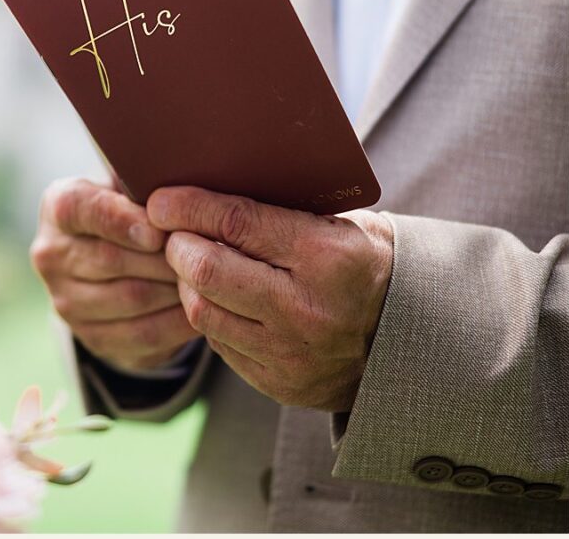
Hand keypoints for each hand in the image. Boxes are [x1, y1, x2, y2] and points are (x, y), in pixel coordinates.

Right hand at [30, 178, 197, 370]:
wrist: (118, 267)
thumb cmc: (137, 212)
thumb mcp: (132, 186)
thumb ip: (147, 178)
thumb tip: (182, 170)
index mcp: (59, 206)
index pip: (81, 209)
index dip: (120, 220)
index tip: (158, 231)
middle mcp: (51, 254)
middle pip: (111, 259)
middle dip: (163, 258)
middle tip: (205, 255)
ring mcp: (66, 301)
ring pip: (131, 298)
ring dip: (176, 289)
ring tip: (210, 279)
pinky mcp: (91, 337)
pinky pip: (143, 333)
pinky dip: (178, 322)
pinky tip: (204, 309)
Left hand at [146, 186, 393, 412]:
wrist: (407, 340)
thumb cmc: (365, 264)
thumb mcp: (343, 223)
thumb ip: (284, 209)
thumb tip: (208, 186)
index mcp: (326, 256)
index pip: (238, 223)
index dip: (189, 207)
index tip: (161, 200)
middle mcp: (306, 308)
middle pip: (208, 271)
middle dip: (178, 246)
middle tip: (173, 234)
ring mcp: (291, 352)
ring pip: (204, 312)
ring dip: (187, 283)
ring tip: (192, 265)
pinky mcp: (278, 382)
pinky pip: (220, 344)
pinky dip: (210, 316)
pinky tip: (217, 299)